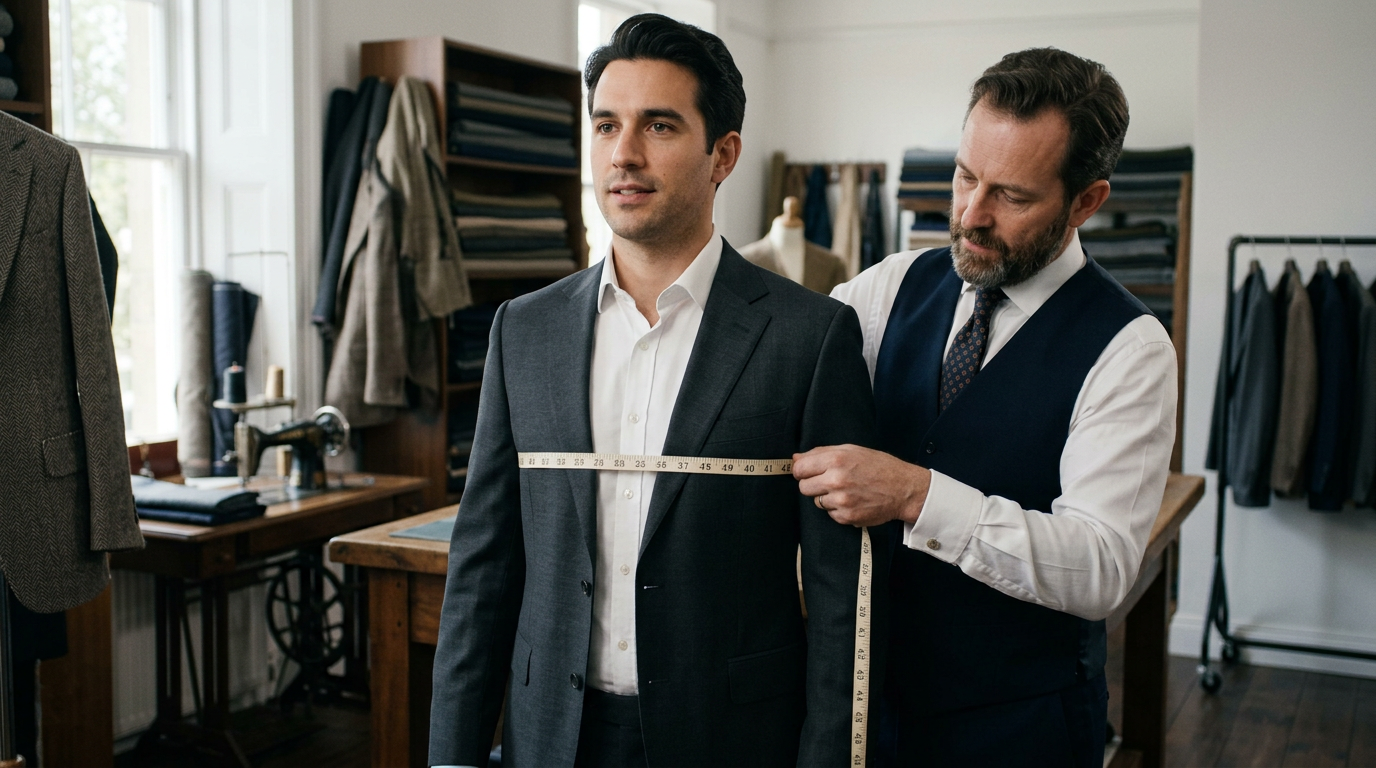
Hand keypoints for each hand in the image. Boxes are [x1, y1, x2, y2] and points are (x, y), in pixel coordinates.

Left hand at [793, 445, 930, 526]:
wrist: (904, 489)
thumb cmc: (879, 466)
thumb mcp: (852, 450)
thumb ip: (821, 453)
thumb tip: (796, 458)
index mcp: (836, 460)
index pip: (799, 469)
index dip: (801, 471)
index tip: (806, 472)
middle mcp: (836, 480)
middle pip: (803, 487)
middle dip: (812, 484)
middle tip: (828, 481)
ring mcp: (841, 501)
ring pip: (816, 502)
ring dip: (826, 497)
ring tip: (846, 491)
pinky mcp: (846, 517)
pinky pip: (830, 514)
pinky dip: (838, 509)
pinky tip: (853, 501)